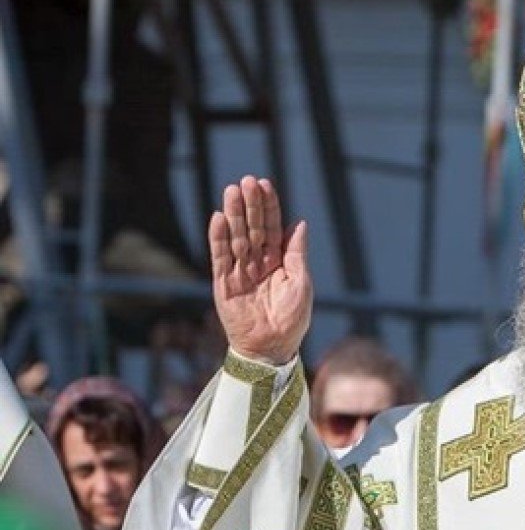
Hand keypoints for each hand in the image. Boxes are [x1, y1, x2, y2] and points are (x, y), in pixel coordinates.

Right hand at [210, 176, 311, 364]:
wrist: (272, 349)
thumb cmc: (292, 319)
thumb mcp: (301, 283)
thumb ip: (296, 253)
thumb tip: (299, 222)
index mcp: (278, 261)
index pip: (271, 227)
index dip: (268, 206)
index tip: (265, 184)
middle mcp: (257, 263)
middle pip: (251, 228)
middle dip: (249, 204)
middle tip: (246, 180)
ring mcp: (239, 272)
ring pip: (235, 238)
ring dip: (233, 215)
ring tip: (231, 191)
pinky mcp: (224, 284)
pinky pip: (220, 258)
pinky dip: (219, 239)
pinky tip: (218, 218)